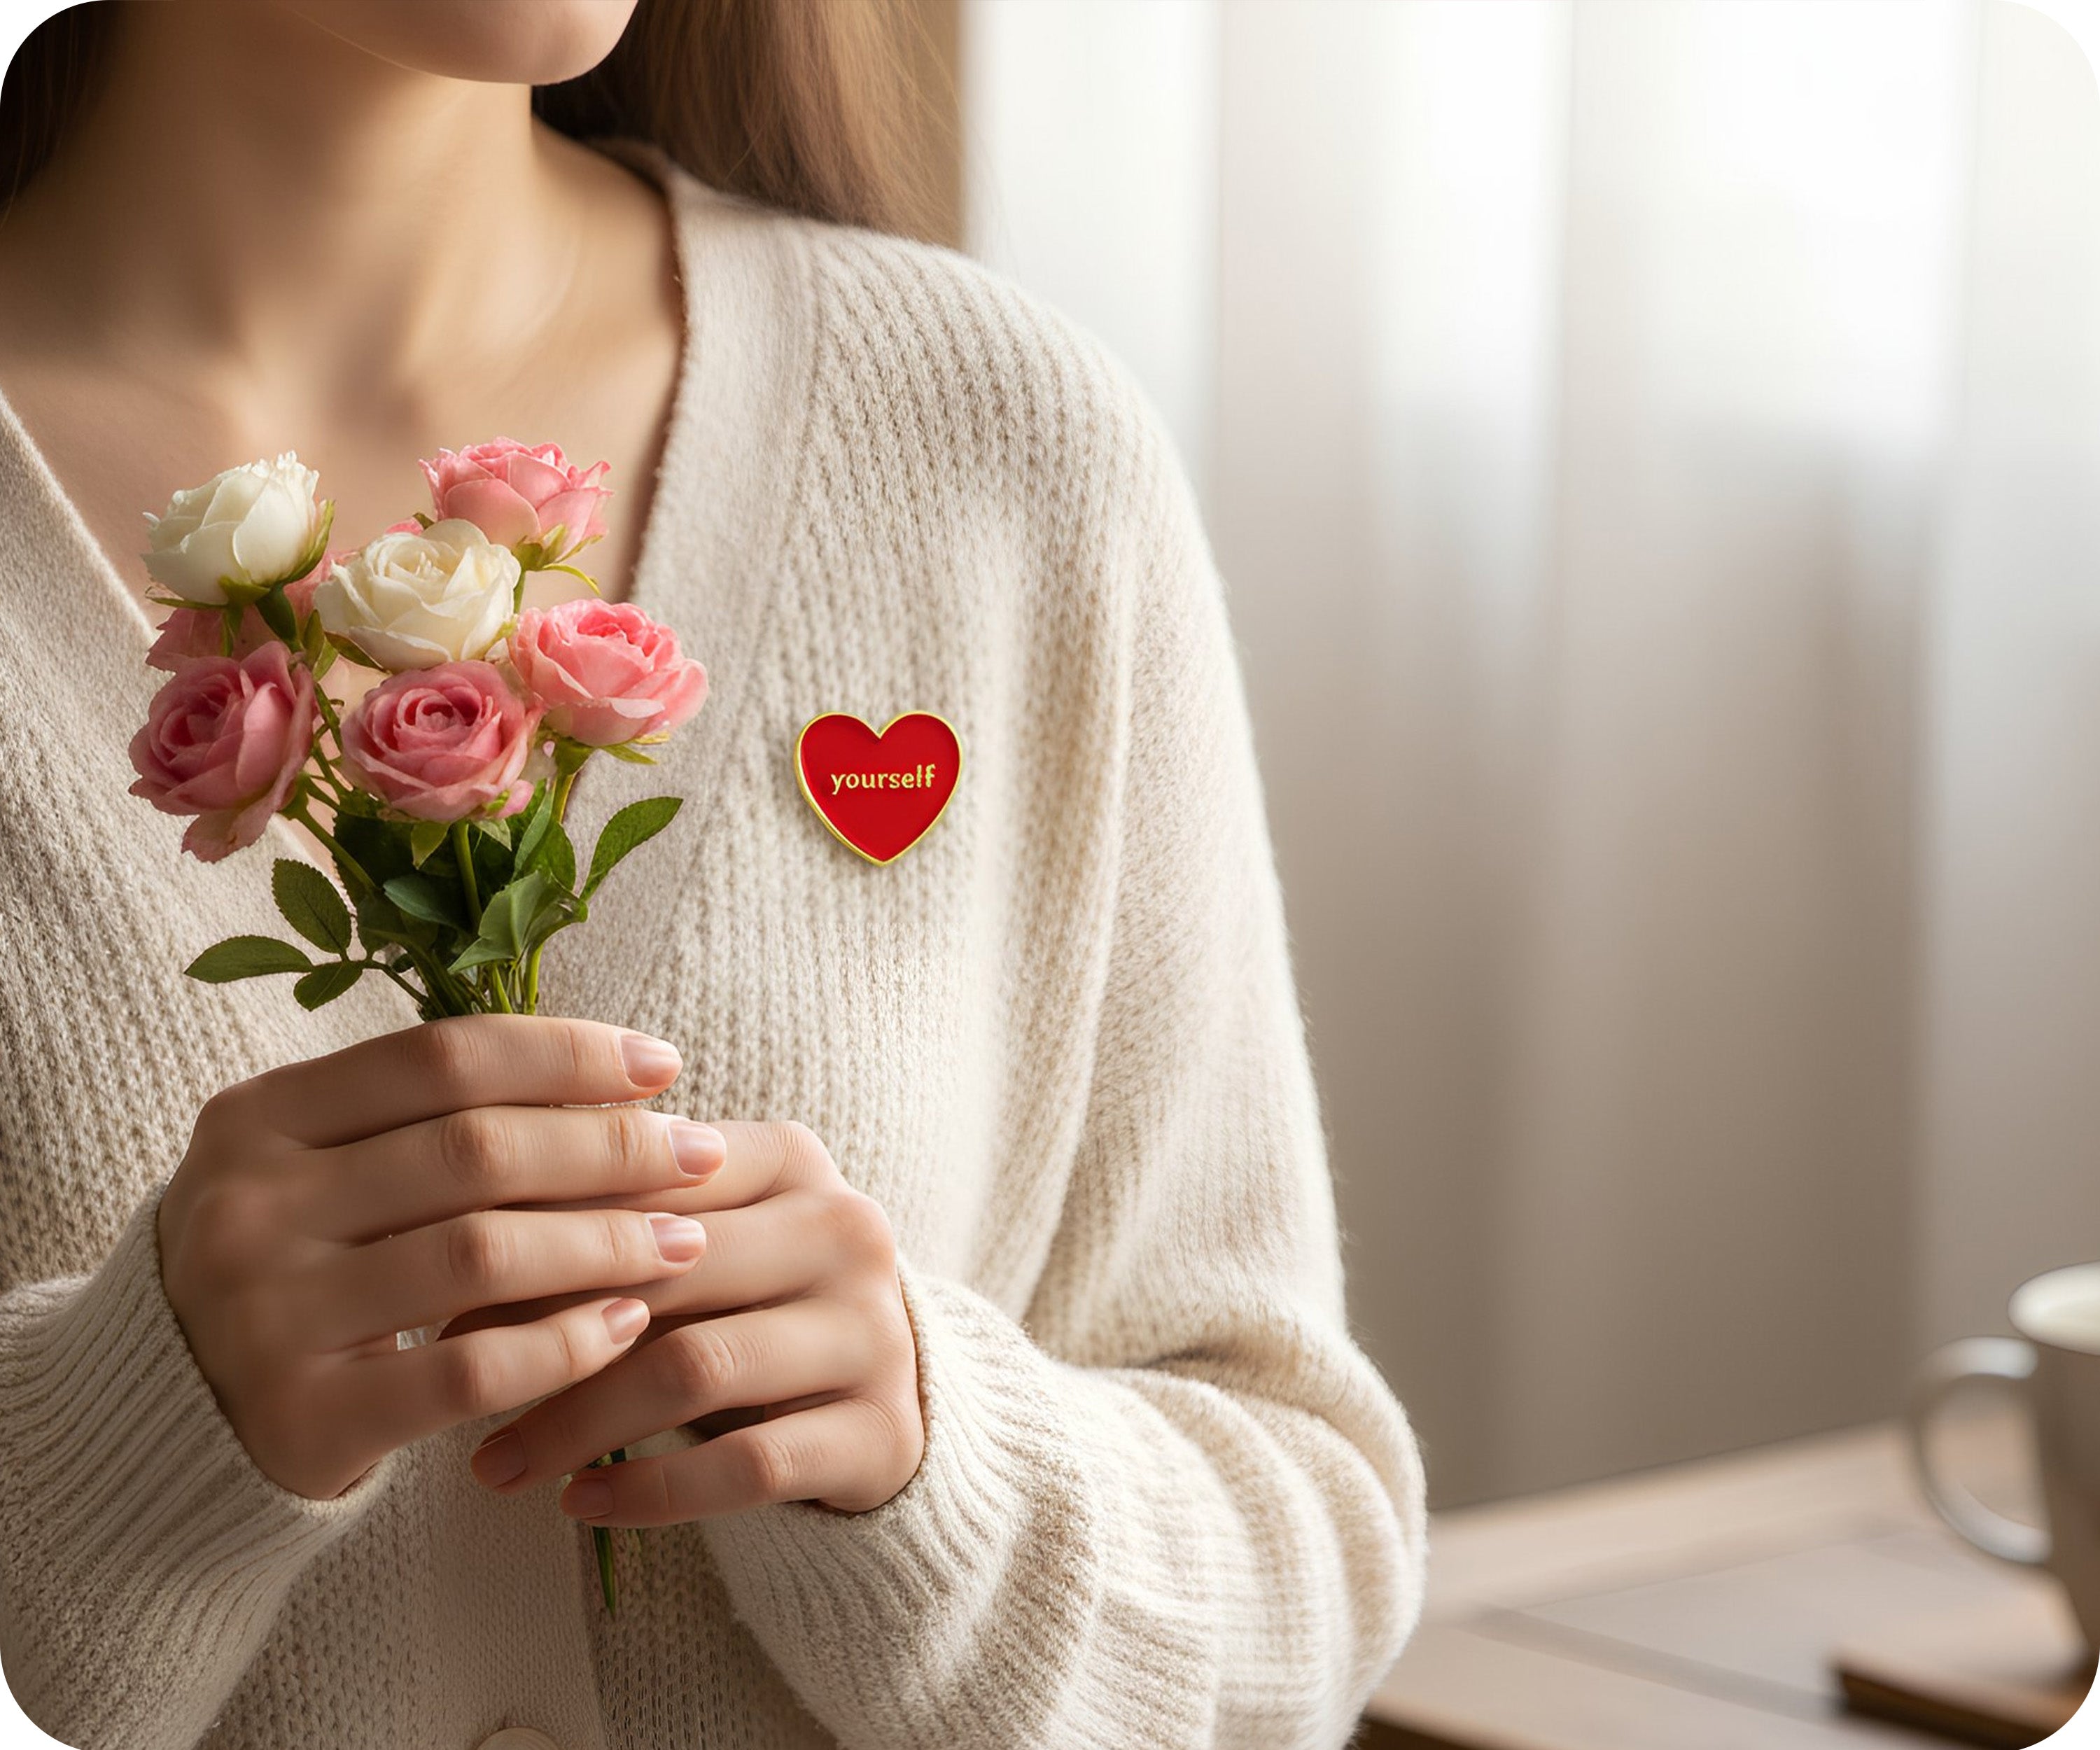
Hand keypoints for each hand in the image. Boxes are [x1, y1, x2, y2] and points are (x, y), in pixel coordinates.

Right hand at [157, 1014, 721, 1500]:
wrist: (168, 1425)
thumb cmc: (294, 1269)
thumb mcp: (323, 1170)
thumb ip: (432, 1119)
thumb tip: (619, 1081)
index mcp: (258, 1117)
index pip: (444, 1057)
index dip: (567, 1055)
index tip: (665, 1066)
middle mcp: (250, 1205)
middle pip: (476, 1149)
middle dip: (610, 1149)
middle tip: (701, 1155)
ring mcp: (266, 1314)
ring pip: (482, 1254)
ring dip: (605, 1243)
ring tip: (685, 1241)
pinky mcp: (301, 1419)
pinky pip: (467, 1371)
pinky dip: (562, 1344)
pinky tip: (628, 1326)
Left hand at [451, 1121, 924, 1523]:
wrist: (883, 1392)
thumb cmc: (746, 1303)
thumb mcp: (692, 1246)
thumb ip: (604, 1228)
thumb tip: (450, 1251)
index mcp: (791, 1159)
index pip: (650, 1177)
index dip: (541, 1225)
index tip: (445, 1280)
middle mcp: (846, 1230)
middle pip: (669, 1268)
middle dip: (546, 1328)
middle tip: (450, 1375)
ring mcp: (874, 1330)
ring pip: (698, 1367)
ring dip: (578, 1422)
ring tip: (492, 1464)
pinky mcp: (884, 1429)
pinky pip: (750, 1465)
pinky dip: (652, 1489)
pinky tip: (578, 1504)